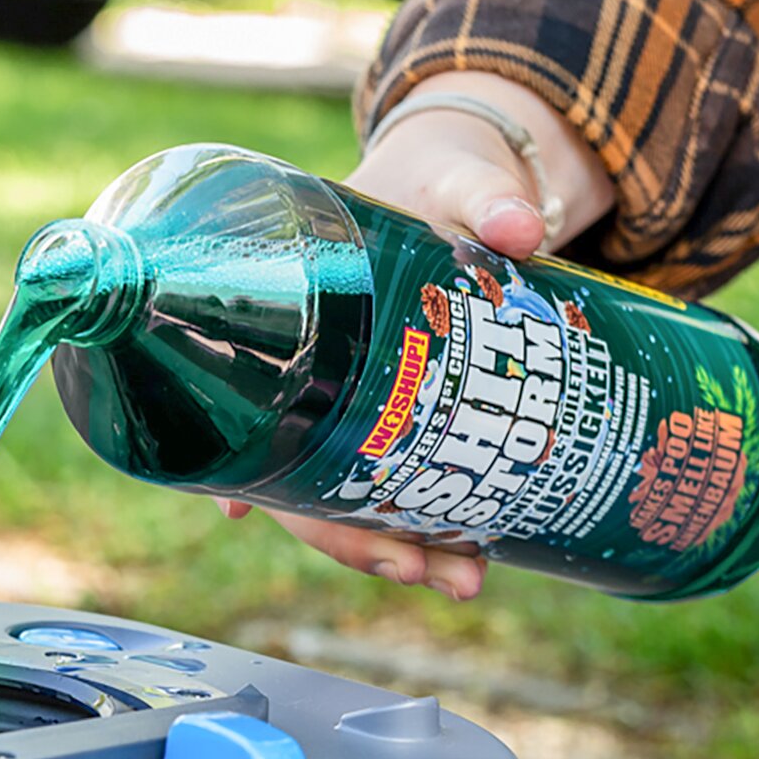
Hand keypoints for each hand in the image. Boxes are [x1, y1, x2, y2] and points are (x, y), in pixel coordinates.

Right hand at [218, 71, 616, 601]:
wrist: (465, 180)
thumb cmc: (431, 177)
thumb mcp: (452, 179)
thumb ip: (483, 197)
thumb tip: (518, 229)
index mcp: (302, 335)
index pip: (257, 424)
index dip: (255, 482)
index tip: (240, 512)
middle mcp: (319, 392)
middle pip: (311, 493)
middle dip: (365, 543)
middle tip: (437, 573)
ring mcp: (362, 414)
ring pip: (360, 504)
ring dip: (408, 550)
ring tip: (469, 581)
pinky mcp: (409, 422)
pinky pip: (406, 487)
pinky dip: (436, 524)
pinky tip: (471, 558)